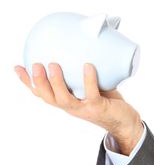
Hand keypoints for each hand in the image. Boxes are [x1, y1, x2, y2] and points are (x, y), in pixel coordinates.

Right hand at [14, 62, 143, 154]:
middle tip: (36, 64)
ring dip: (57, 82)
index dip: (28, 82)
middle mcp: (71, 107)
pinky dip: (88, 80)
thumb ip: (84, 72)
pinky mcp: (98, 108)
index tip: (18, 67)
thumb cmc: (107, 101)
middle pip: (48, 97)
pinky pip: (91, 93)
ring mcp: (83, 108)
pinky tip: (88, 66)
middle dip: (39, 81)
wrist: (124, 122)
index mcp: (66, 101)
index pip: (42, 93)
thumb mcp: (91, 86)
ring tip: (54, 65)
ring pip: (64, 98)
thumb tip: (87, 43)